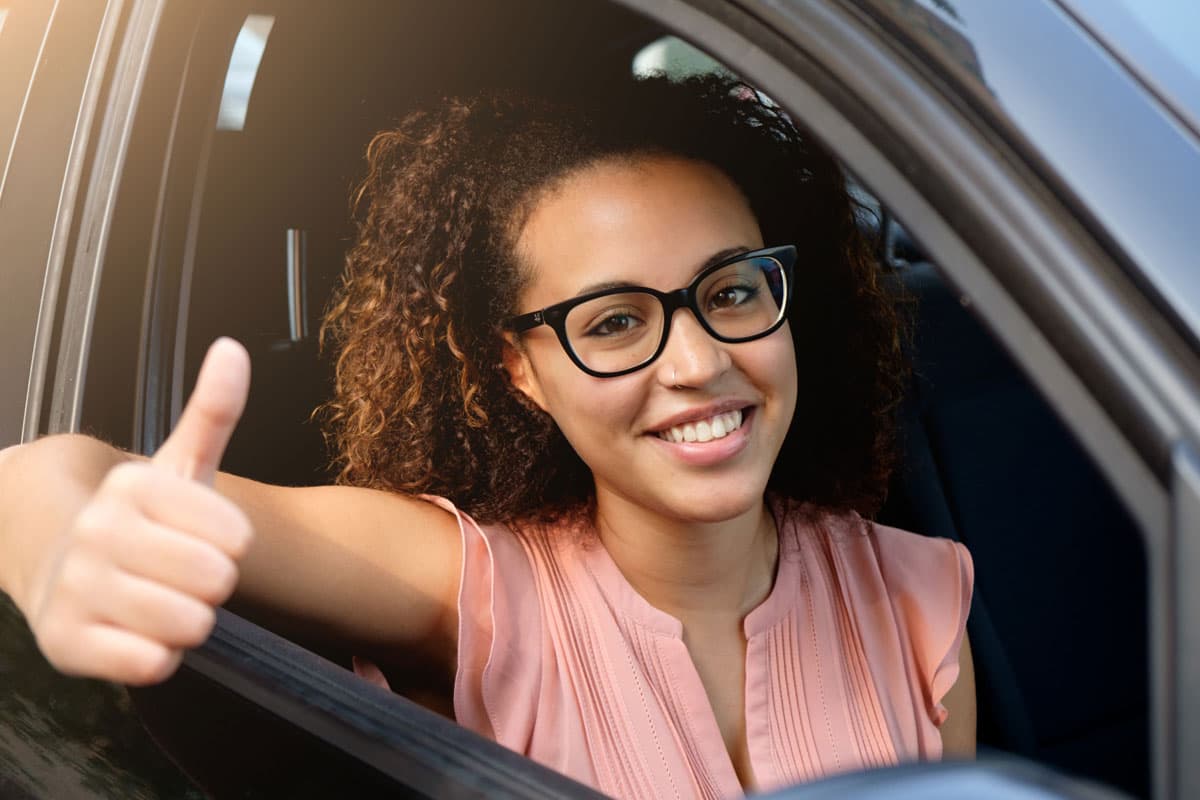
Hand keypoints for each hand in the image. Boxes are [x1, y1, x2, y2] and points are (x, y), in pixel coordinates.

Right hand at [27, 338, 252, 684]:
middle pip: (214, 581)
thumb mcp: (179, 463)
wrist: (56, 564)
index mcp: (132, 486)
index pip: (235, 535)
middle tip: (183, 572)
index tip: (205, 536)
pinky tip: (139, 633)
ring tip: (164, 600)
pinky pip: (151, 664)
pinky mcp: (65, 643)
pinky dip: (159, 657)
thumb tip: (234, 348)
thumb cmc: (141, 519)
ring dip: (190, 620)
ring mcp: (76, 588)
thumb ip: (213, 412)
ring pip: (187, 625)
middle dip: (212, 583)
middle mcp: (96, 532)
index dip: (232, 544)